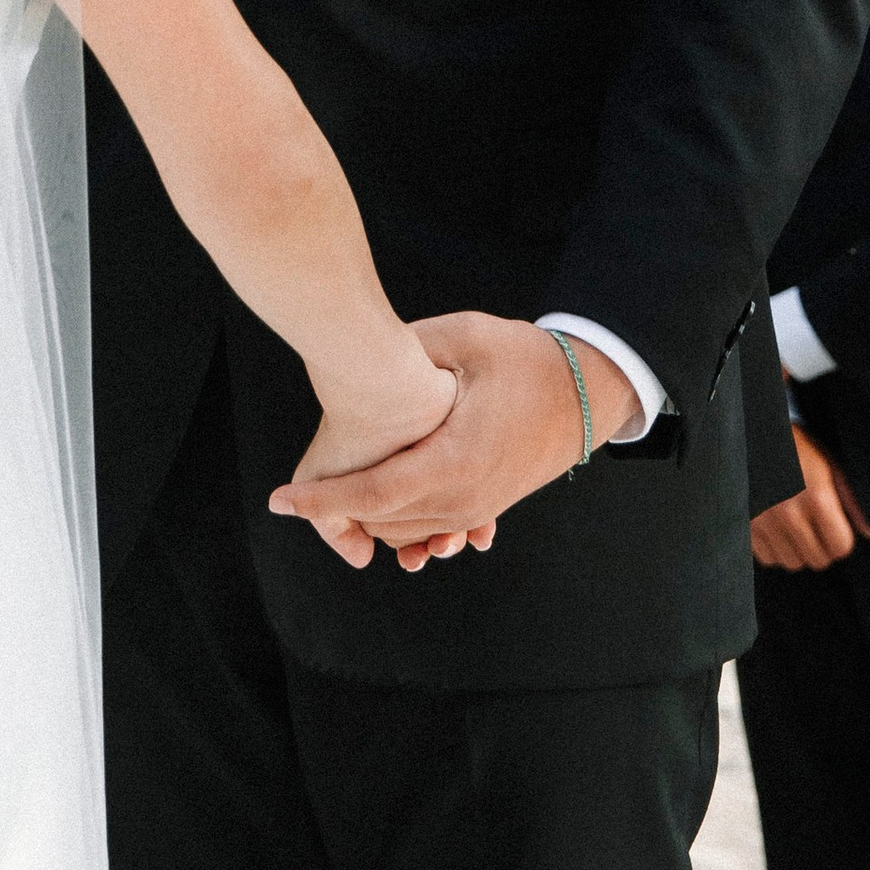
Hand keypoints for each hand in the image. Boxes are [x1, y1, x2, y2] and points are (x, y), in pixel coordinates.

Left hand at [271, 313, 635, 574]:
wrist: (589, 390)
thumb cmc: (527, 359)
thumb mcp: (465, 338)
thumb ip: (410, 348)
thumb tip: (358, 354)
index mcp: (456, 459)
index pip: (374, 493)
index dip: (323, 501)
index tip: (280, 501)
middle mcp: (466, 497)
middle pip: (384, 521)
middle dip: (338, 511)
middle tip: (299, 492)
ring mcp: (479, 508)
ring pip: (406, 531)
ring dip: (367, 519)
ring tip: (330, 497)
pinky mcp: (487, 507)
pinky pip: (432, 528)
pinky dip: (400, 523)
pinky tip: (377, 508)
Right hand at [751, 422, 869, 571]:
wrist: (748, 433)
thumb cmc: (793, 446)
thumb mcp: (827, 463)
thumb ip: (851, 499)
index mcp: (816, 497)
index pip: (841, 547)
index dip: (841, 538)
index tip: (835, 526)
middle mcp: (789, 514)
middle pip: (818, 560)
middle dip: (820, 546)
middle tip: (814, 524)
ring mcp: (763, 522)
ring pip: (792, 562)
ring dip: (797, 550)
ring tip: (794, 526)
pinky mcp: (744, 526)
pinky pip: (767, 559)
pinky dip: (773, 549)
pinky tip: (775, 528)